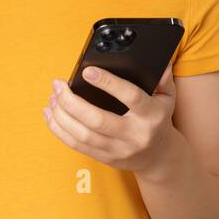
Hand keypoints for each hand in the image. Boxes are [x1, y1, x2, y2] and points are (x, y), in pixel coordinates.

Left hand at [44, 62, 178, 180]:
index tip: (87, 71)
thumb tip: (157, 60)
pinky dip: (59, 130)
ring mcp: (119, 149)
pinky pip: (76, 145)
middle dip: (71, 101)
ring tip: (52, 98)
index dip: (107, 83)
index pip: (130, 97)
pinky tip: (51, 115)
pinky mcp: (105, 159)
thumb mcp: (167, 97)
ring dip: (62, 115)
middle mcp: (135, 134)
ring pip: (82, 135)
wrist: (159, 156)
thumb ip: (162, 78)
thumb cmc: (159, 120)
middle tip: (58, 85)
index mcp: (151, 115)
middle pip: (97, 119)